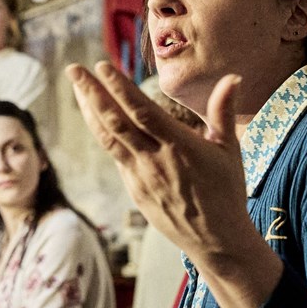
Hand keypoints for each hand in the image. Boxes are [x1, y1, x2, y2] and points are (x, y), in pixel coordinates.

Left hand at [65, 62, 250, 264]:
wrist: (216, 240)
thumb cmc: (227, 192)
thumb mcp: (230, 151)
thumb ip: (223, 112)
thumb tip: (233, 77)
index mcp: (179, 147)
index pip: (142, 111)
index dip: (119, 88)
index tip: (101, 67)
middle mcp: (154, 161)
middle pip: (116, 122)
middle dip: (92, 93)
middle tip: (73, 69)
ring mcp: (141, 177)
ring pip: (109, 139)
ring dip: (89, 112)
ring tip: (77, 89)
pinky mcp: (135, 191)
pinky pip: (116, 157)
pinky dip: (103, 134)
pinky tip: (96, 119)